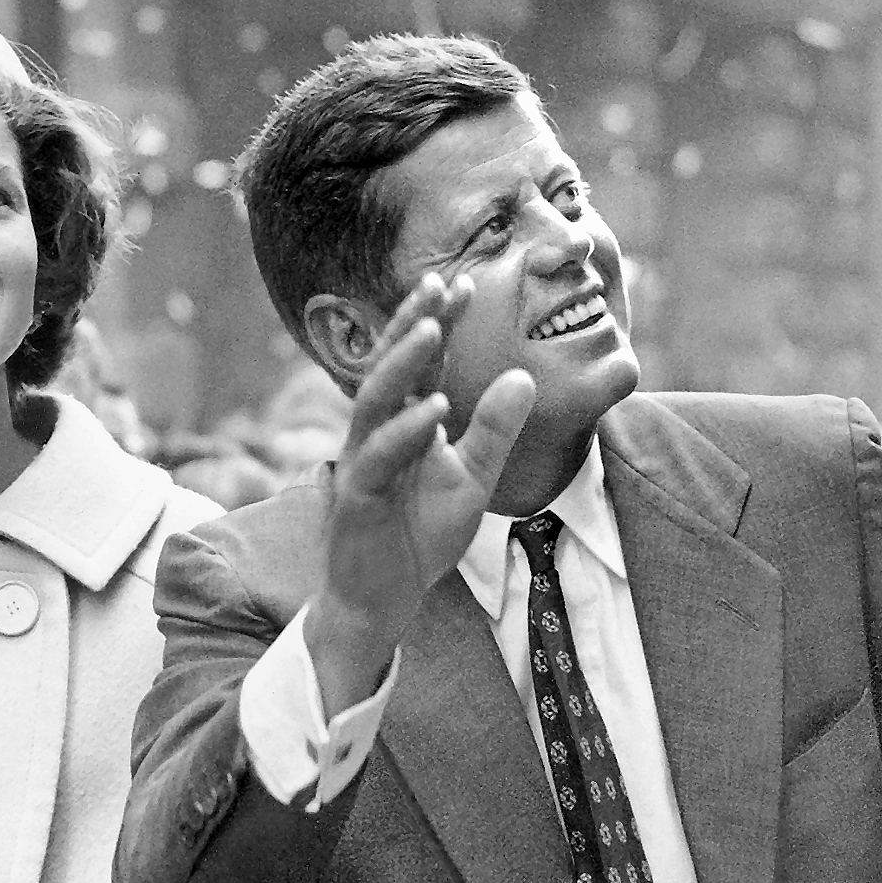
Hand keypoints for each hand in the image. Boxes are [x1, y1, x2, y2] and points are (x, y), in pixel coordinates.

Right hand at [306, 275, 537, 710]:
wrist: (385, 599)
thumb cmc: (419, 536)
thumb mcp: (473, 478)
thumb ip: (495, 430)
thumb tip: (524, 375)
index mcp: (402, 422)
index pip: (418, 362)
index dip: (437, 323)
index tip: (465, 284)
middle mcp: (376, 432)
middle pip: (389, 365)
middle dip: (412, 322)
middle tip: (440, 283)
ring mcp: (363, 462)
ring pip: (374, 400)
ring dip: (402, 362)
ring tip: (433, 327)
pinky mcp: (357, 497)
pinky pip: (379, 456)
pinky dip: (407, 430)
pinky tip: (435, 407)